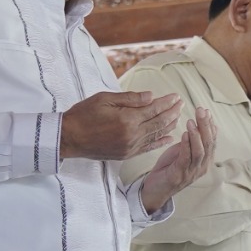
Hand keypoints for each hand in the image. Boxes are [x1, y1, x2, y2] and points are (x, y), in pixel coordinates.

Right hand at [62, 89, 182, 160]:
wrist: (69, 138)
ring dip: (169, 125)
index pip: (154, 109)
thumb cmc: (83, 115)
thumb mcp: (104, 99)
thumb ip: (130, 98)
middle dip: (172, 112)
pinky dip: (160, 142)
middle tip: (181, 104)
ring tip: (178, 117)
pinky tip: (169, 137)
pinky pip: (148, 148)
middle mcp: (132, 135)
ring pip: (156, 135)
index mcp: (127, 119)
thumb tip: (151, 96)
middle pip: (159, 122)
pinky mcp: (126, 154)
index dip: (167, 102)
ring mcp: (130, 146)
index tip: (176, 96)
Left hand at [136, 107, 215, 208]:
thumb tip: (203, 124)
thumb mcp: (183, 151)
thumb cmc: (169, 169)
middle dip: (206, 126)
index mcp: (204, 161)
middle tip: (201, 111)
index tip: (206, 111)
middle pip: (208, 144)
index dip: (210, 126)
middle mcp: (202, 167)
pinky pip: (186, 158)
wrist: (155, 190)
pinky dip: (186, 145)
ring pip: (200, 151)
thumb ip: (193, 141)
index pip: (212, 141)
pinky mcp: (180, 175)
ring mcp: (192, 172)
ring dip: (196, 135)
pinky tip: (184, 134)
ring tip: (192, 121)